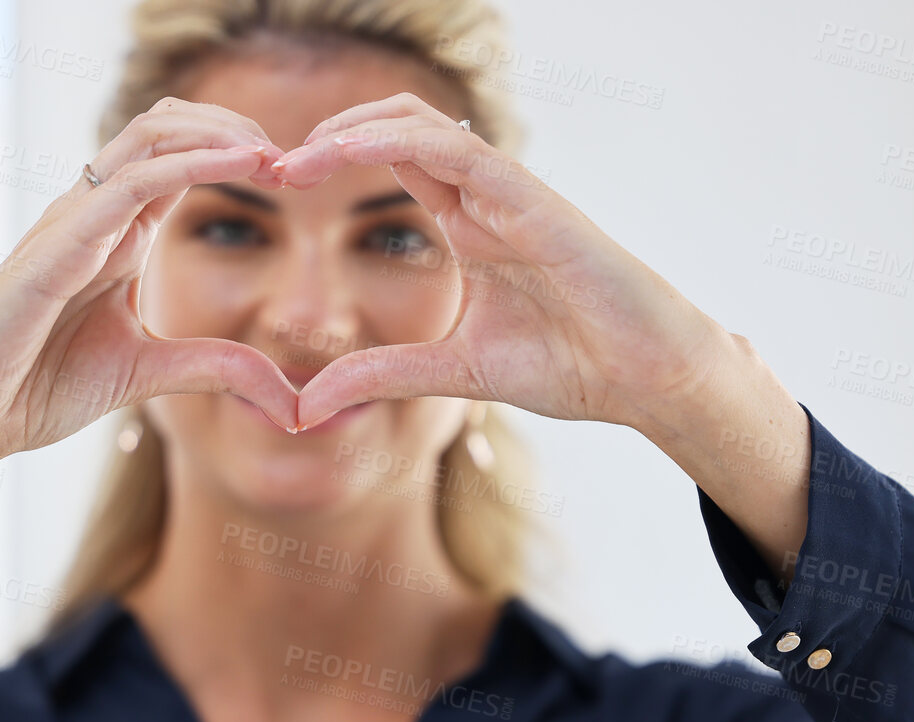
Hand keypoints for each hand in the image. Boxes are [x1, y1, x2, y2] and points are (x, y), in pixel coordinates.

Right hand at [0, 98, 302, 471]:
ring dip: (221, 134)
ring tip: (275, 155)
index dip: (239, 156)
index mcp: (117, 236)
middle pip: (169, 128)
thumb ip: (213, 368)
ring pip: (151, 135)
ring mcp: (74, 221)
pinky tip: (240, 167)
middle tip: (295, 159)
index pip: (180, 162)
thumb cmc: (34, 388)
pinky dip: (192, 165)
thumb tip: (286, 394)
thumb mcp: (147, 375)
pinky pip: (131, 183)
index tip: (295, 178)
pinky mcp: (58, 243)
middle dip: (236, 129)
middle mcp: (96, 215)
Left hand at [269, 94, 733, 432]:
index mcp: (467, 224)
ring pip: (417, 124)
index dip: (329, 162)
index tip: (272, 187)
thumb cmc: (572, 365)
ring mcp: (507, 192)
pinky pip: (455, 150)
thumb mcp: (453, 372)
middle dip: (326, 138)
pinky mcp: (531, 199)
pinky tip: (341, 153)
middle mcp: (482, 197)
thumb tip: (307, 404)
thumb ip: (383, 375)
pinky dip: (393, 142)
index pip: (389, 163)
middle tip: (267, 169)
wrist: (646, 378)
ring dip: (347, 131)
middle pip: (393, 127)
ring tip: (291, 160)